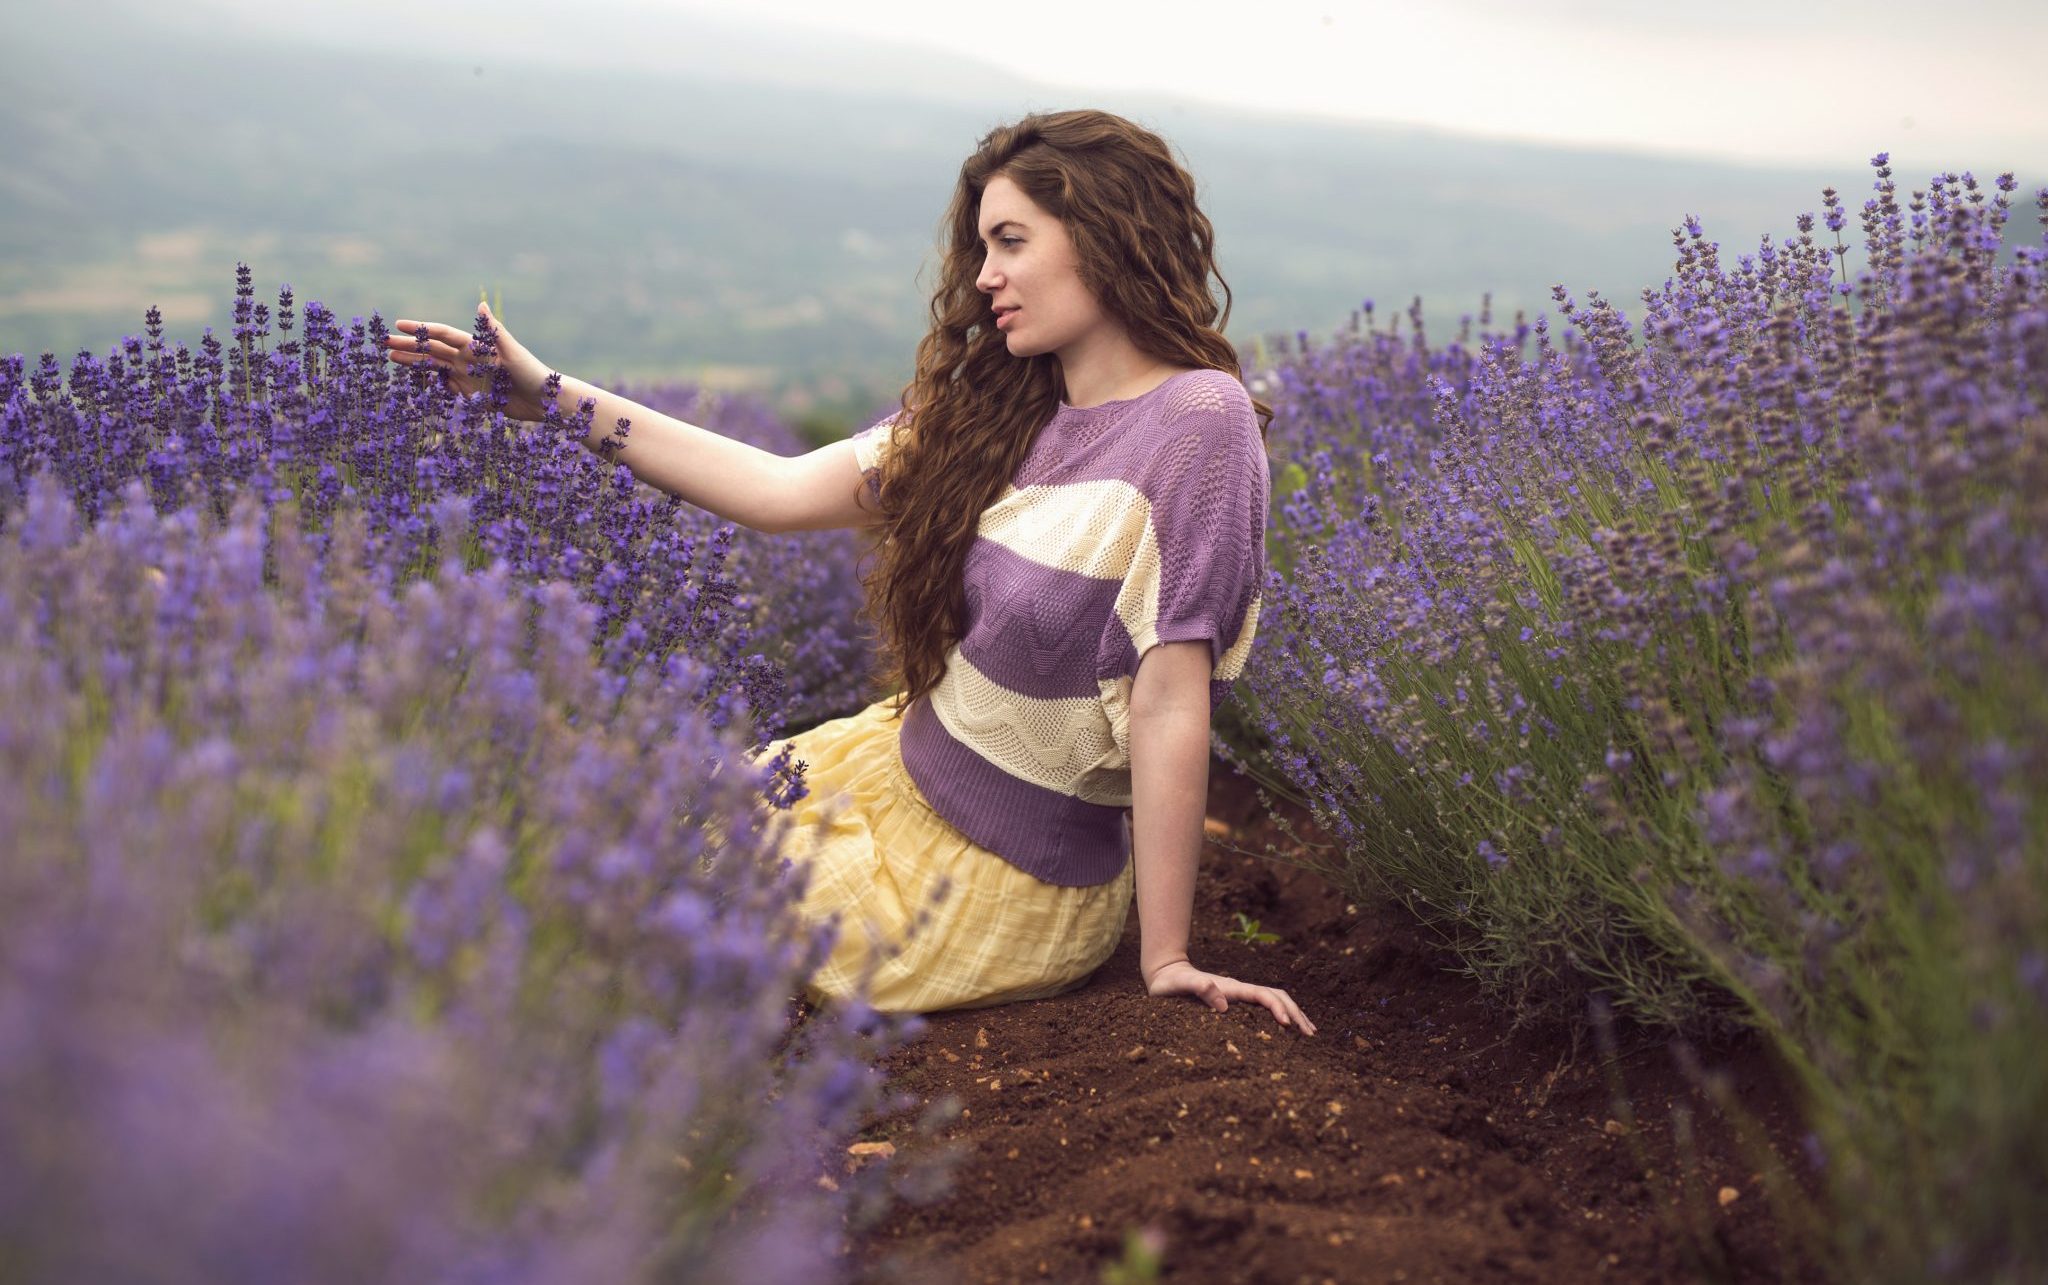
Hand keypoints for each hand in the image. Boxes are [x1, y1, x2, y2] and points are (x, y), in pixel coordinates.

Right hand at [382, 301, 553, 420]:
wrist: (545, 401)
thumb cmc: (532, 371)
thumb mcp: (512, 350)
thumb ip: (494, 330)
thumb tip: (480, 303)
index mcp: (476, 345)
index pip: (442, 334)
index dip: (421, 329)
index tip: (398, 324)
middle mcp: (469, 358)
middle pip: (432, 350)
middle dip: (408, 346)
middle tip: (382, 344)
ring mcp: (468, 376)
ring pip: (434, 368)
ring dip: (413, 363)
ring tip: (390, 359)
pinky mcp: (471, 394)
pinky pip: (445, 388)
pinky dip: (430, 384)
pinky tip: (414, 383)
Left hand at [1144, 958, 1316, 1035]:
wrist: (1166, 973)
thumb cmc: (1171, 983)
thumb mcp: (1181, 986)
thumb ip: (1201, 988)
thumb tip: (1224, 1004)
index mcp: (1232, 987)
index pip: (1263, 996)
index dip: (1277, 1009)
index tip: (1288, 1025)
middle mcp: (1240, 989)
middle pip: (1277, 996)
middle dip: (1295, 1013)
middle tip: (1311, 1034)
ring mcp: (1240, 994)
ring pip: (1275, 1000)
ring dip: (1294, 1013)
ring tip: (1309, 1031)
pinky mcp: (1237, 1001)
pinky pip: (1265, 1007)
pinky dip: (1281, 1015)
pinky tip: (1288, 1028)